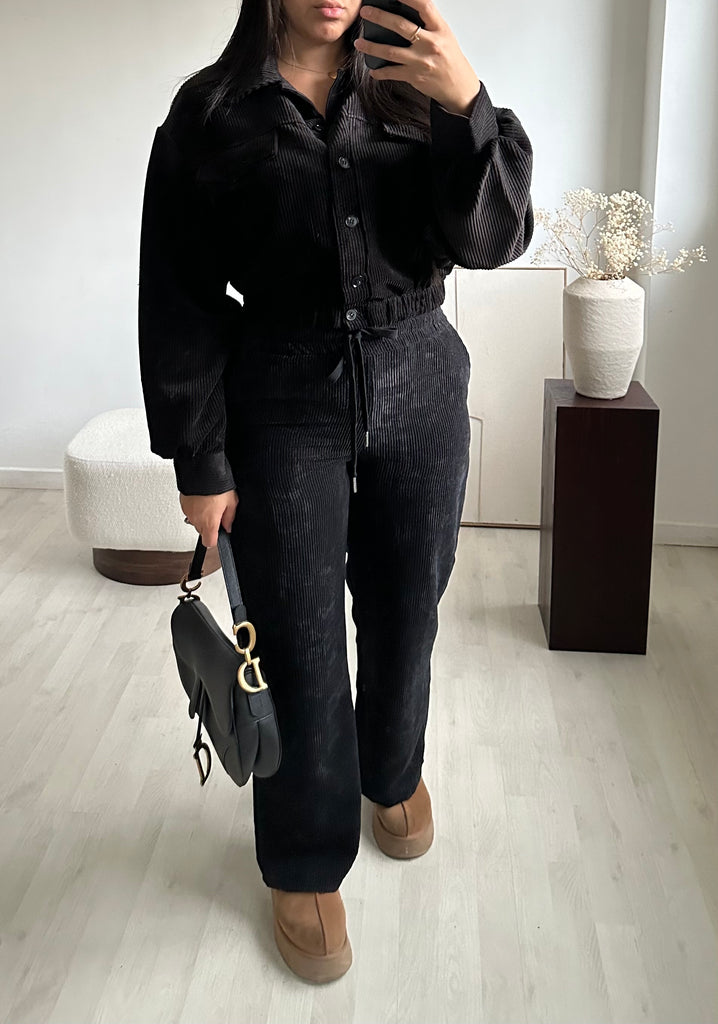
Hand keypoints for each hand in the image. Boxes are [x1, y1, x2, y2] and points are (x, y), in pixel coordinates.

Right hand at [180, 489, 237, 548]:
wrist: (201, 470)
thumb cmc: (217, 485)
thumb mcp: (231, 502)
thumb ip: (229, 518)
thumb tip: (228, 527)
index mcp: (209, 523)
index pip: (209, 543)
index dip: (215, 539)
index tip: (219, 533)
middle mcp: (196, 520)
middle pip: (202, 531)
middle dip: (209, 525)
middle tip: (217, 512)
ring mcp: (188, 512)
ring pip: (196, 521)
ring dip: (202, 516)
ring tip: (209, 503)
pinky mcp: (183, 504)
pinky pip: (190, 511)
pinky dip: (196, 508)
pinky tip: (202, 498)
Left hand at [354, 0, 481, 114]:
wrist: (458, 86)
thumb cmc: (450, 59)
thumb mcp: (444, 36)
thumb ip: (428, 24)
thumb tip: (406, 10)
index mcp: (439, 29)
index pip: (424, 6)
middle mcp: (431, 43)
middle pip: (401, 26)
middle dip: (380, 17)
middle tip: (366, 12)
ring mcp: (421, 61)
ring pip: (391, 51)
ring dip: (372, 46)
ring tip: (359, 42)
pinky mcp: (415, 76)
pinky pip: (392, 72)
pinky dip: (380, 72)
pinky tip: (373, 70)